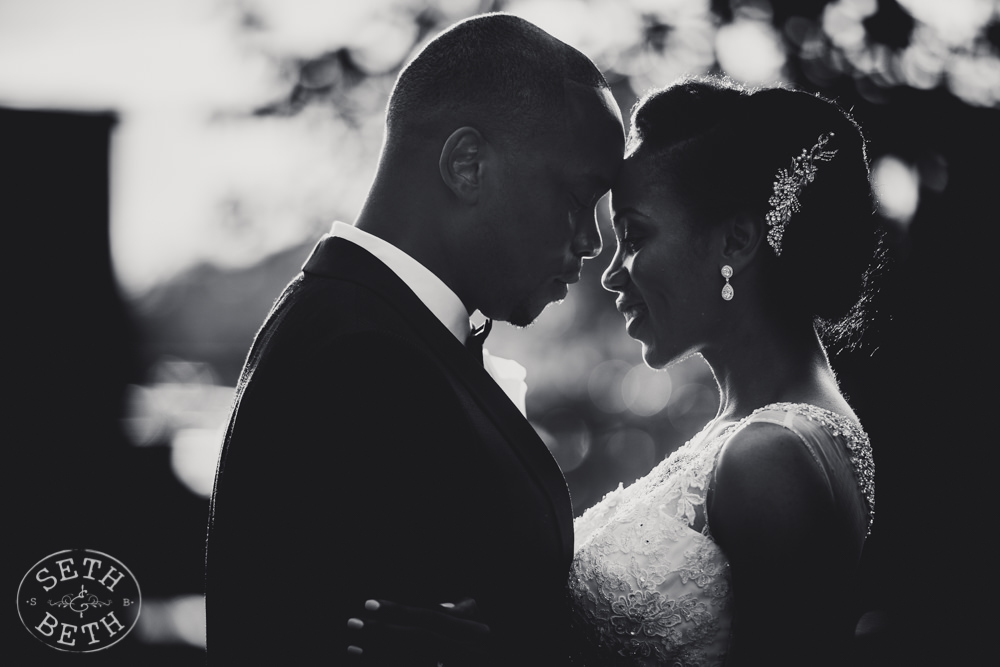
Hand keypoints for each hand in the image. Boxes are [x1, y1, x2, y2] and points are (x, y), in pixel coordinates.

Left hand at [346, 597, 492, 665]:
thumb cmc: (485, 649)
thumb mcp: (482, 631)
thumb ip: (465, 617)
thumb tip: (446, 605)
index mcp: (479, 635)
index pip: (431, 619)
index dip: (400, 611)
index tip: (369, 604)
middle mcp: (472, 653)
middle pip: (419, 640)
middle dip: (383, 631)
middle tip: (352, 623)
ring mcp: (452, 666)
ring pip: (411, 662)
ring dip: (378, 655)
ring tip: (351, 647)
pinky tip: (365, 663)